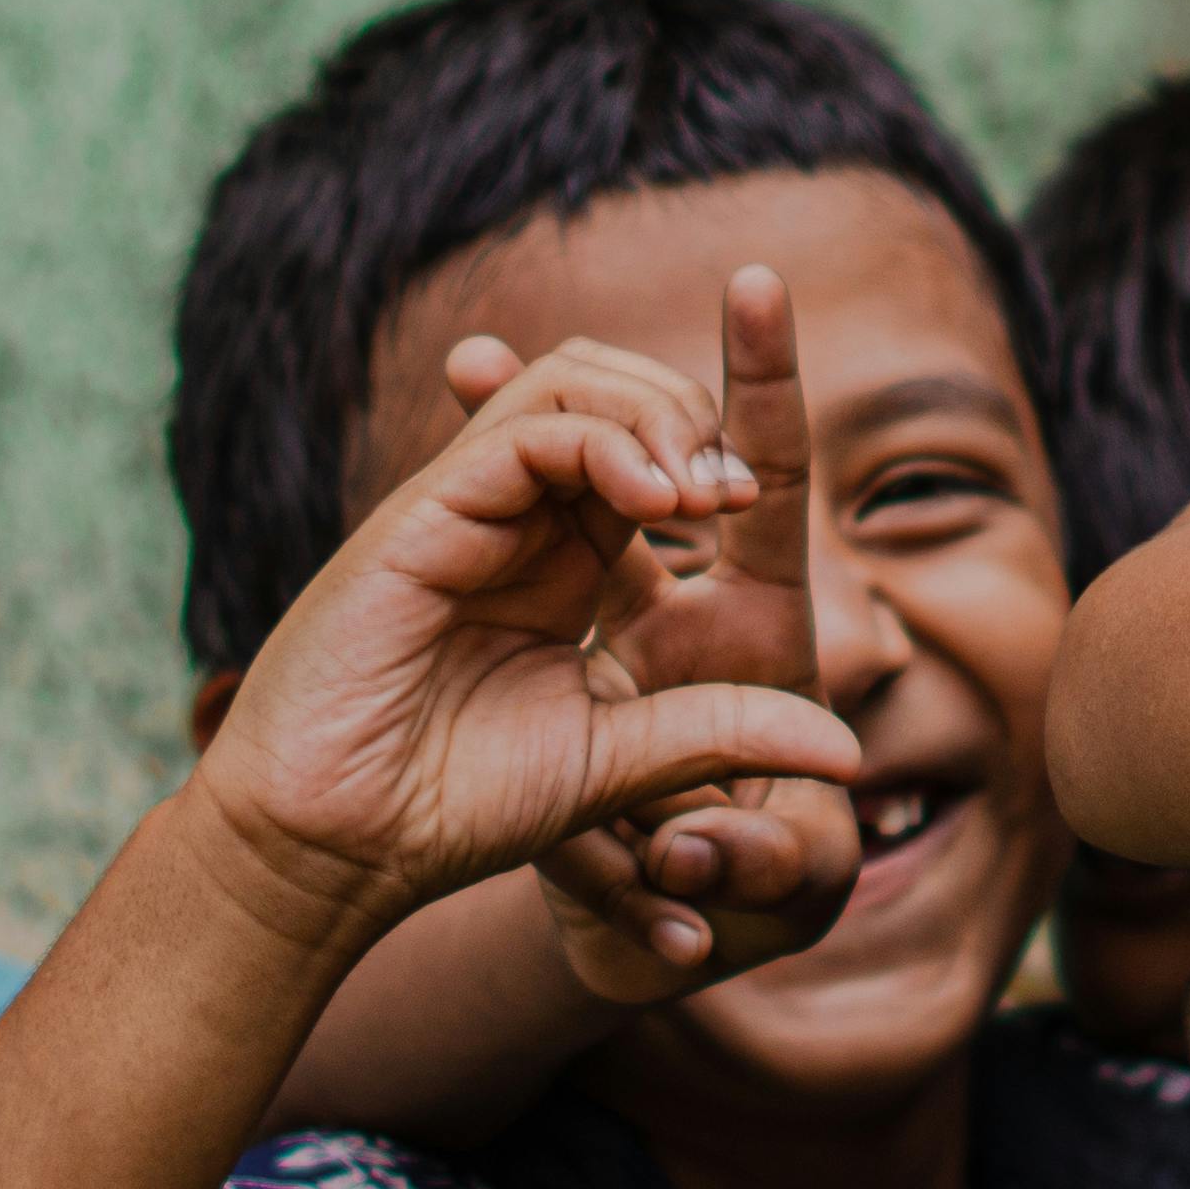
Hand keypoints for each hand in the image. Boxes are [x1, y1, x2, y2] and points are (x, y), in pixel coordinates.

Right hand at [186, 317, 862, 957]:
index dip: (726, 398)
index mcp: (577, 568)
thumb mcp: (626, 770)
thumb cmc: (455, 809)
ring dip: (653, 414)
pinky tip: (654, 503)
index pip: (662, 451)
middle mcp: (528, 525)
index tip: (759, 338)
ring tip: (696, 496)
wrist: (339, 851)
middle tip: (728, 492)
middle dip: (689, 410)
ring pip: (570, 386)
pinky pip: (523, 435)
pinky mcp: (424, 521)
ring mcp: (473, 513)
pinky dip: (598, 443)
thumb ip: (724, 739)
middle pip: (617, 392)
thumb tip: (850, 756)